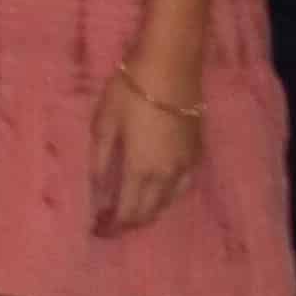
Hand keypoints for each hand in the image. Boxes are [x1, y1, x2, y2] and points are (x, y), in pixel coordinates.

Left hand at [90, 68, 203, 237]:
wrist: (172, 64)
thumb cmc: (131, 90)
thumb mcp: (105, 123)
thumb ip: (101, 161)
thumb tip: (96, 193)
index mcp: (142, 170)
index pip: (128, 212)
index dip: (113, 226)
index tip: (98, 231)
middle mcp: (168, 175)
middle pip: (150, 212)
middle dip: (130, 223)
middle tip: (112, 224)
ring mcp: (187, 164)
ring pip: (169, 202)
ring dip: (150, 212)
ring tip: (133, 211)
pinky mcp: (198, 152)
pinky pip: (184, 187)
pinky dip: (169, 196)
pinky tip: (160, 192)